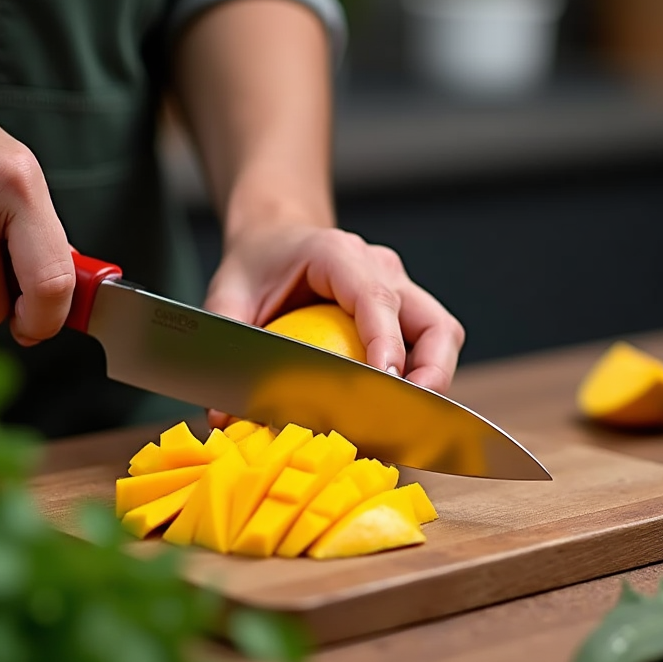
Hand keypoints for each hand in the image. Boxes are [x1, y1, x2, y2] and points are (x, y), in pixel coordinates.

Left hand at [202, 223, 465, 427]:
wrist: (276, 236)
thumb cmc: (257, 263)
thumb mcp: (228, 294)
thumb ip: (226, 347)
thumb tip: (222, 415)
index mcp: (338, 254)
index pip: (377, 299)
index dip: (386, 344)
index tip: (385, 384)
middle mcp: (380, 268)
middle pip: (434, 323)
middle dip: (431, 374)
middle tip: (408, 417)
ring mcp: (399, 290)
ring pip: (441, 337)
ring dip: (432, 382)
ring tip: (404, 424)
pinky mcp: (404, 312)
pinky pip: (426, 347)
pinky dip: (420, 380)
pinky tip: (393, 412)